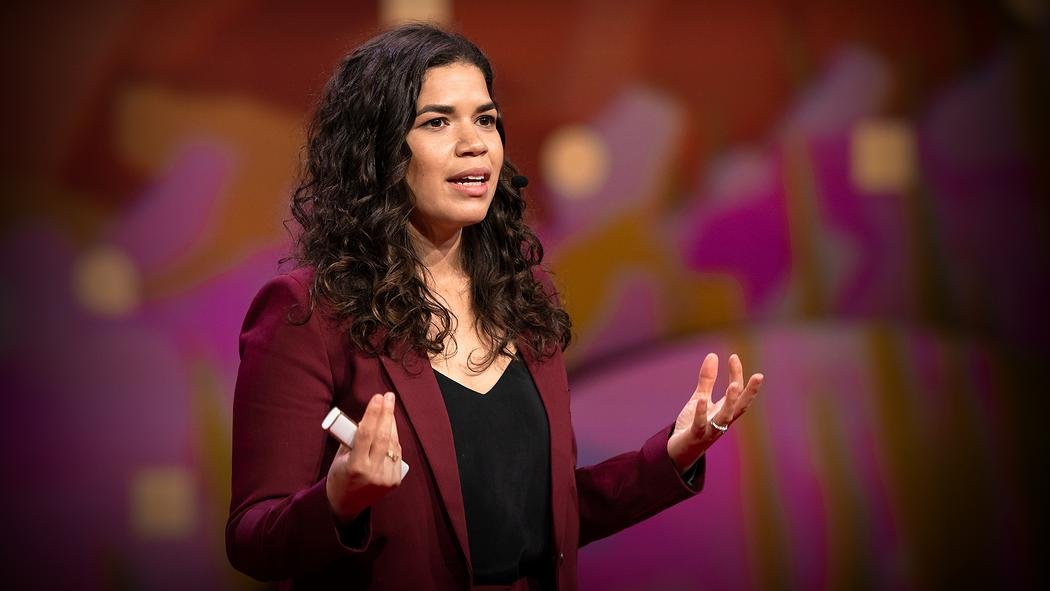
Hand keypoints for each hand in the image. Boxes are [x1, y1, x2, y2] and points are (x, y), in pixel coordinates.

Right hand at [326, 392, 403, 522]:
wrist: (347, 506)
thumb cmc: (339, 477)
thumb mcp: (340, 458)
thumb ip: (352, 440)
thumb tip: (367, 417)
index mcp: (355, 466)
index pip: (366, 434)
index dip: (373, 414)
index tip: (377, 397)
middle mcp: (373, 472)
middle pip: (383, 437)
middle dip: (387, 413)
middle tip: (389, 396)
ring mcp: (386, 478)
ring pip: (393, 445)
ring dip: (392, 424)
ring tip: (389, 408)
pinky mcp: (394, 482)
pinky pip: (397, 455)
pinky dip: (394, 440)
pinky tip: (391, 428)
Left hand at [667, 353, 762, 471]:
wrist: (678, 451)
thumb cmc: (693, 424)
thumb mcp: (700, 398)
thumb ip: (707, 380)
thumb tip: (713, 355)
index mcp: (724, 411)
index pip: (736, 392)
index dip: (737, 374)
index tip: (734, 356)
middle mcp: (722, 421)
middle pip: (740, 406)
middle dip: (750, 392)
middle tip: (759, 376)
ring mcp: (710, 430)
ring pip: (725, 417)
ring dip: (731, 402)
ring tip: (734, 385)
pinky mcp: (696, 436)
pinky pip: (700, 425)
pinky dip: (702, 413)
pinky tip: (702, 399)